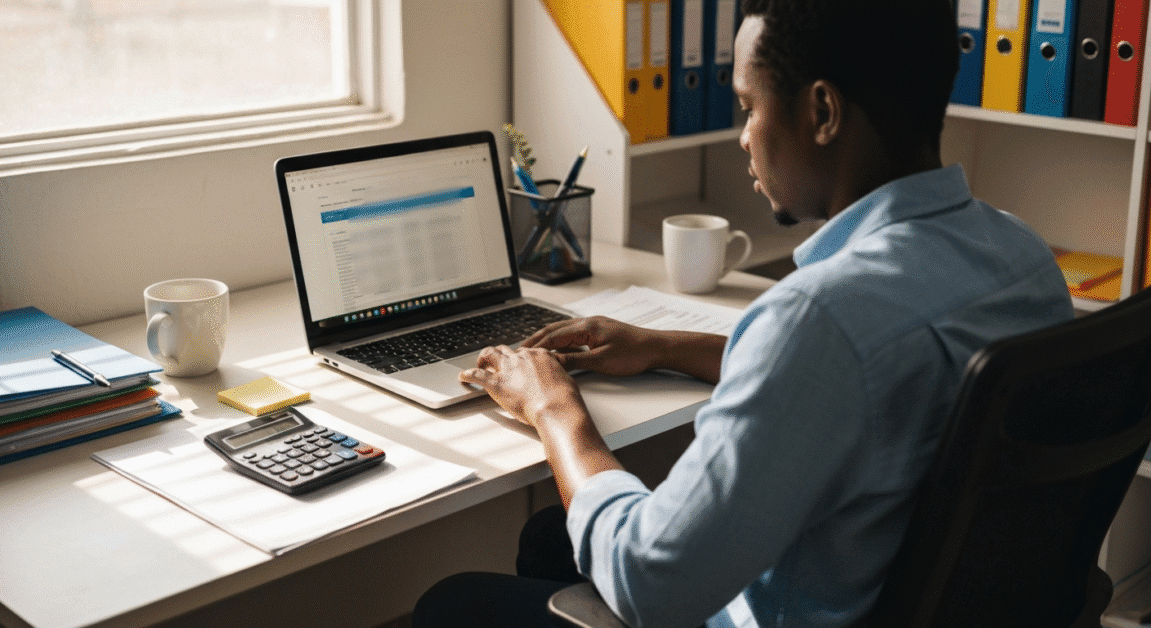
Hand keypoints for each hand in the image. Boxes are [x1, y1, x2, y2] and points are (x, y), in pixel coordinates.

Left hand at [458, 344, 587, 428]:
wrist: (556, 406)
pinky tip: (463, 377)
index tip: (517, 365)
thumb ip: (556, 378)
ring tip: (479, 363)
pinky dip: (468, 375)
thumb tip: (557, 381)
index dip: (518, 360)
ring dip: (483, 358)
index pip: (524, 353)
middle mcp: (522, 358)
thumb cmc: (564, 398)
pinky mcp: (496, 383)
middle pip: (506, 351)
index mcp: (539, 356)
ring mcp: (508, 369)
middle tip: (495, 361)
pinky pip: (477, 375)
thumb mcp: (565, 380)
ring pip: (490, 354)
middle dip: (499, 355)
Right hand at [522, 316, 659, 376]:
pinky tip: (557, 348)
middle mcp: (588, 322)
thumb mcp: (601, 362)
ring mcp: (594, 325)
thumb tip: (553, 362)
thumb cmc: (634, 354)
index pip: (553, 336)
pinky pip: (573, 333)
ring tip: (532, 348)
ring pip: (563, 330)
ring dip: (547, 339)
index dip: (536, 346)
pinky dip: (560, 340)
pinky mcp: (599, 330)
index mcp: (586, 327)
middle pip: (554, 329)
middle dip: (536, 340)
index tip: (521, 354)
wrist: (656, 347)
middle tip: (519, 350)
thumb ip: (575, 361)